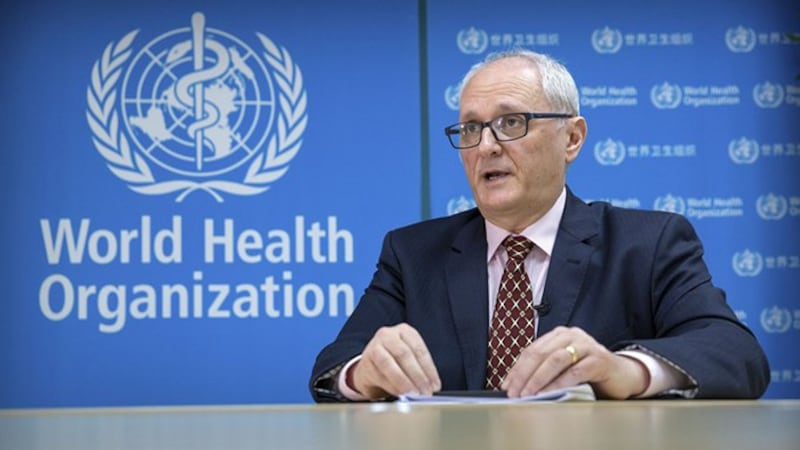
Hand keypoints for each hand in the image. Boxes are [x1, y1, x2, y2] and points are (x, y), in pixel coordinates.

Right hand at [350, 323, 440, 399]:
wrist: (370, 367)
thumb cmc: (395, 362)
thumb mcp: (409, 359)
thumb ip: (420, 369)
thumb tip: (432, 386)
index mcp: (404, 331)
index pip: (419, 349)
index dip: (429, 369)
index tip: (435, 385)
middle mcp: (388, 335)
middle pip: (405, 355)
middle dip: (417, 376)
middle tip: (425, 391)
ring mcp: (375, 346)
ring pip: (389, 364)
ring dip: (404, 382)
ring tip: (413, 394)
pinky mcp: (366, 361)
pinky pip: (380, 375)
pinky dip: (392, 386)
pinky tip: (401, 394)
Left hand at [501, 326, 649, 398]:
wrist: (622, 375)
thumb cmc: (589, 371)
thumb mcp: (563, 367)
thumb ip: (544, 369)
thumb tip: (516, 383)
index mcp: (559, 334)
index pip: (532, 350)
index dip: (517, 368)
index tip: (507, 384)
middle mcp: (572, 335)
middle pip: (540, 353)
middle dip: (524, 375)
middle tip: (514, 392)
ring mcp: (586, 346)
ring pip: (555, 360)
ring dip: (538, 379)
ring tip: (528, 394)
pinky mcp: (599, 360)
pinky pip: (575, 371)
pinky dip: (559, 383)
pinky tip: (549, 393)